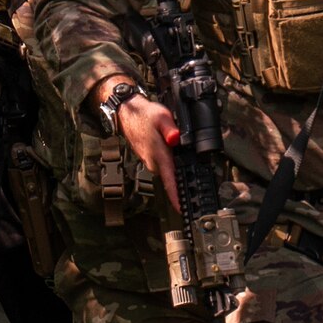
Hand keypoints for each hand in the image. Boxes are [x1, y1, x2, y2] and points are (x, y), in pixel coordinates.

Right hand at [98, 77, 180, 211]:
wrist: (127, 113)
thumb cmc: (144, 115)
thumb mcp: (161, 117)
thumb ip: (170, 128)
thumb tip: (175, 138)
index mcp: (159, 155)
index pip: (169, 180)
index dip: (176, 196)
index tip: (182, 208)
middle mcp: (154, 162)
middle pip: (170, 180)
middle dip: (181, 189)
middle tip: (195, 197)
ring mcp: (151, 161)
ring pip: (167, 174)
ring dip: (177, 179)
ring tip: (190, 186)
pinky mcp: (150, 158)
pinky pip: (164, 168)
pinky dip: (172, 170)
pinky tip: (179, 167)